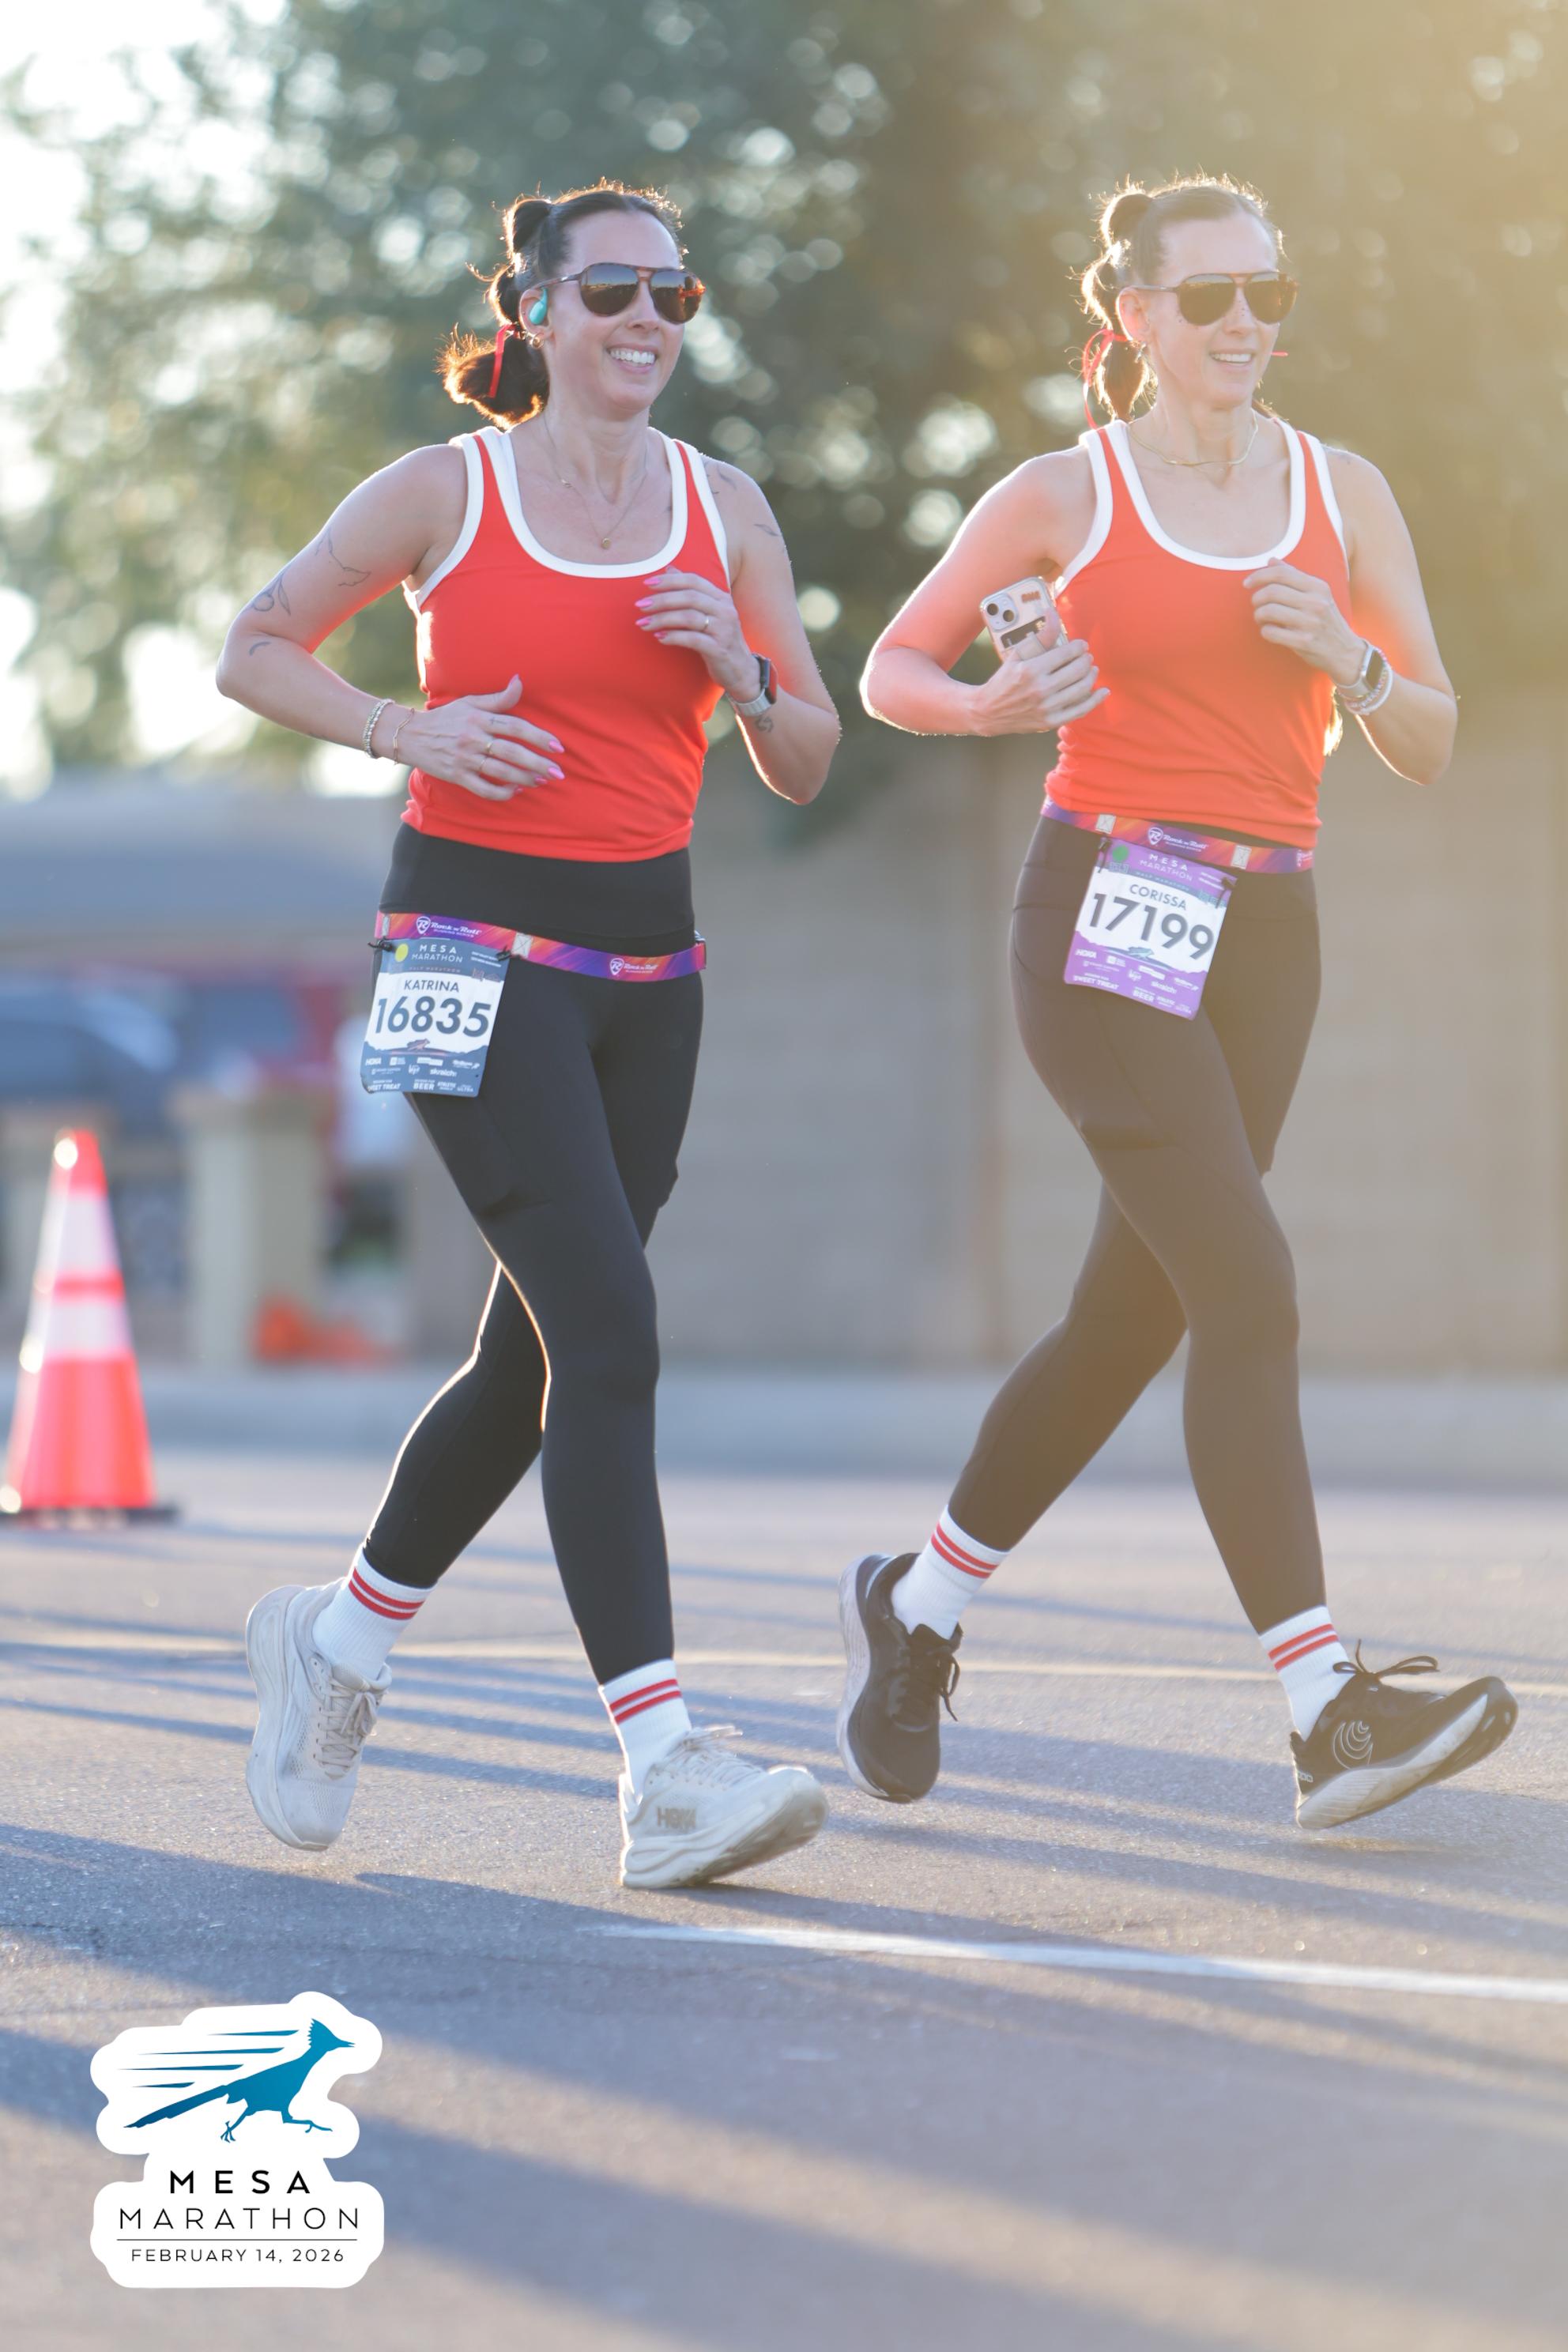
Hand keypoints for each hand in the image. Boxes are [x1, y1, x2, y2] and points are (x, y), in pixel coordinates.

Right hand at [400, 677, 563, 800]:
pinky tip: (516, 790)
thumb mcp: (470, 702)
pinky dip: (502, 793)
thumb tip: (520, 680)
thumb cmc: (446, 718)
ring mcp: (465, 759)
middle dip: (538, 763)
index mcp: (479, 718)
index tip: (557, 747)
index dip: (538, 737)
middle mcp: (473, 738)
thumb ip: (498, 697)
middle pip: (512, 752)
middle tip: (558, 772)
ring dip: (525, 779)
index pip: (515, 727)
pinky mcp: (457, 776)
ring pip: (501, 772)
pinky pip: (484, 789)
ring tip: (541, 781)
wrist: (410, 735)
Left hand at [636, 568, 757, 697]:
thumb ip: (691, 592)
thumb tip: (669, 569)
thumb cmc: (719, 640)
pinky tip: (659, 638)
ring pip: (689, 617)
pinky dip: (673, 637)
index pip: (693, 581)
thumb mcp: (708, 613)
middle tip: (640, 606)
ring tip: (643, 624)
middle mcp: (725, 610)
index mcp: (721, 598)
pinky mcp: (719, 649)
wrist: (741, 670)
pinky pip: (693, 639)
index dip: (669, 580)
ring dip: (662, 619)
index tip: (647, 584)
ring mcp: (724, 630)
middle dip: (661, 600)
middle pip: (689, 597)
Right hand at [968, 637, 1107, 736]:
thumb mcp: (1017, 654)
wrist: (988, 711)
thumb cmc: (1004, 680)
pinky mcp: (1050, 721)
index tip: (1080, 646)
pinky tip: (1103, 691)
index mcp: (1032, 670)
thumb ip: (1040, 636)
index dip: (1078, 647)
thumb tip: (1053, 613)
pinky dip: (1095, 700)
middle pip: (1078, 670)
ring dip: (1091, 676)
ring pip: (1082, 688)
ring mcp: (1047, 708)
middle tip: (1086, 657)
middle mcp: (1040, 689)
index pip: (1067, 653)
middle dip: (1086, 660)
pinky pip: (1080, 710)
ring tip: (1091, 669)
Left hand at [1245, 562, 1363, 684]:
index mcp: (1318, 587)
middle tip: (1256, 605)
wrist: (1345, 650)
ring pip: (1269, 611)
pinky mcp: (1304, 642)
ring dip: (1258, 615)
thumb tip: (1271, 560)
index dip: (1259, 575)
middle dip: (1256, 598)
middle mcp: (1316, 602)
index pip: (1282, 573)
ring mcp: (1310, 622)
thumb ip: (1294, 577)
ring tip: (1261, 618)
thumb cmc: (1325, 620)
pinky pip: (1271, 632)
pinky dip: (1265, 631)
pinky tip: (1270, 631)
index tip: (1247, 583)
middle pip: (1272, 591)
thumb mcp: (1317, 594)